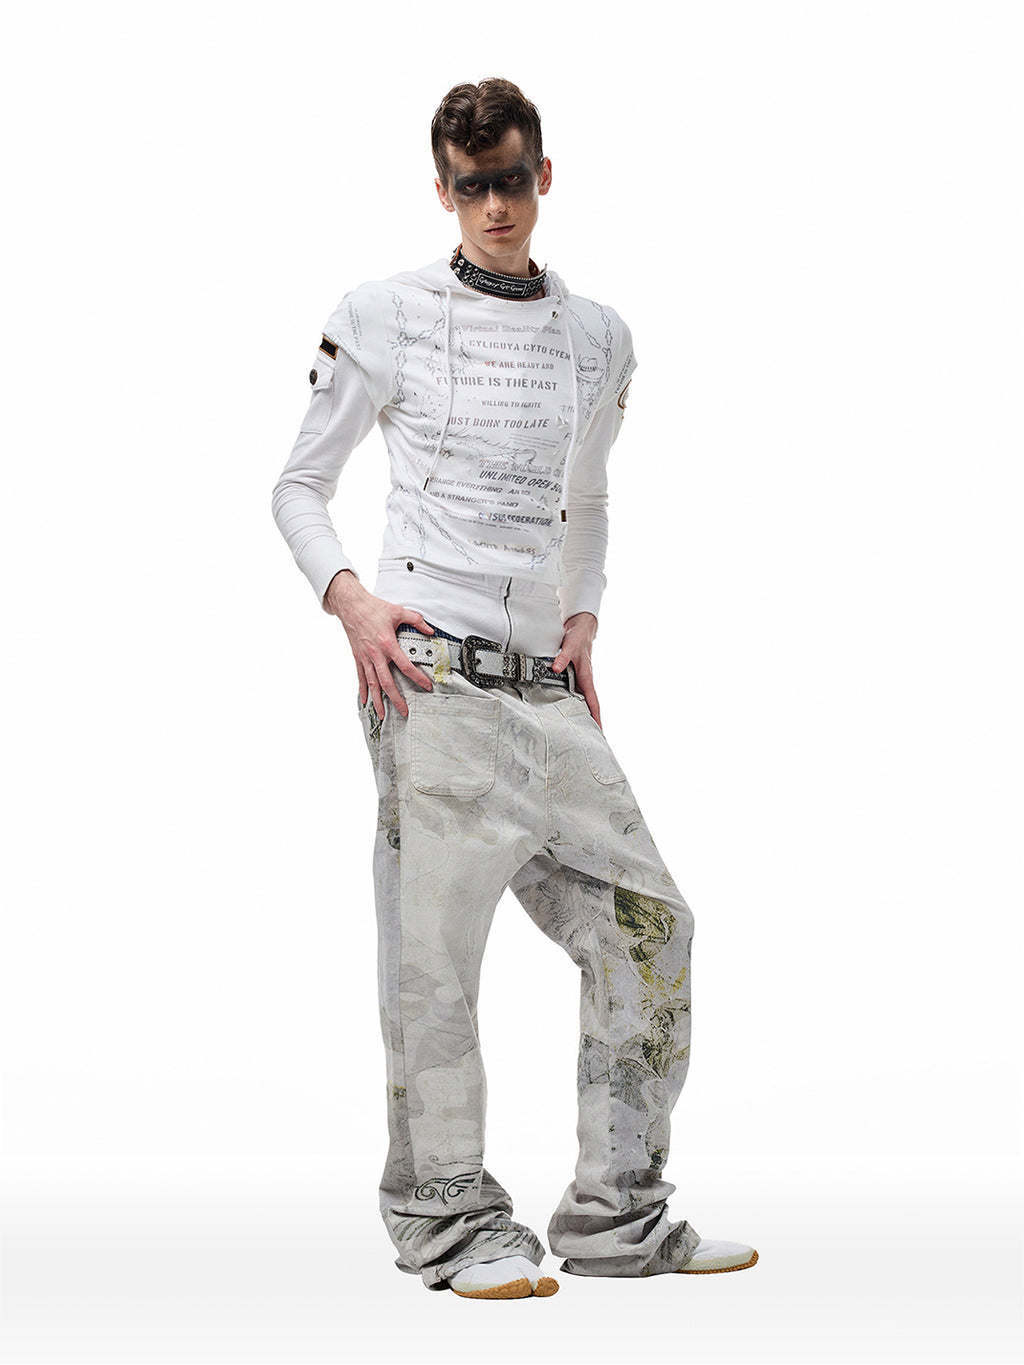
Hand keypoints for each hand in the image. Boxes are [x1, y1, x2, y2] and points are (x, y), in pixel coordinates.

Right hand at [322, 570, 434, 719]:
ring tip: (383, 714)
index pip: (405, 666)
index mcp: (387, 644)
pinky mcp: (357, 657)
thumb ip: (416, 620)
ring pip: (372, 684)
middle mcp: (375, 654)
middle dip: (396, 699)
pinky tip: (365, 700)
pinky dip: (362, 690)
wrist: (351, 606)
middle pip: (387, 682)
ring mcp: (365, 658)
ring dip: (378, 700)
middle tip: (404, 711)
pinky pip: (360, 677)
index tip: (426, 686)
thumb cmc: (373, 608)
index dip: (417, 678)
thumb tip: (430, 630)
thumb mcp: (398, 611)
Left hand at [551, 611, 601, 728]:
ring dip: (582, 715)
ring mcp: (579, 679)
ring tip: (580, 731)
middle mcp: (584, 681)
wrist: (580, 627)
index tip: (599, 732)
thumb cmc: (578, 637)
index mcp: (586, 677)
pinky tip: (566, 712)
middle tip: (592, 739)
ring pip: (582, 701)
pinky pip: (574, 693)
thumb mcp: (570, 645)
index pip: (593, 702)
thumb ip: (562, 657)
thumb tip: (555, 668)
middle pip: (590, 706)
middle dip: (592, 722)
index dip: (596, 717)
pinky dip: (573, 704)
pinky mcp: (573, 676)